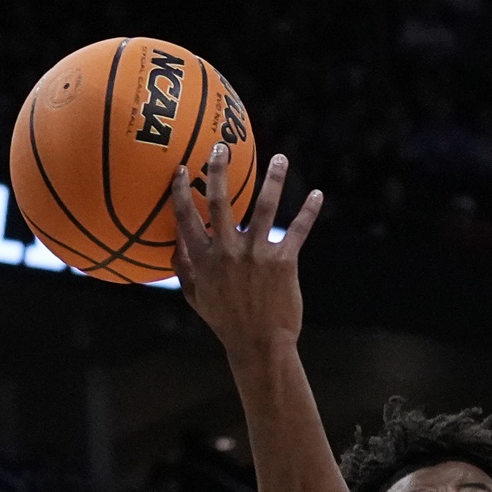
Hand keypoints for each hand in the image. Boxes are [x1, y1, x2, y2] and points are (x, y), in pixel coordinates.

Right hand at [171, 146, 322, 356]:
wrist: (259, 344)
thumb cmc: (226, 321)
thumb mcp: (195, 297)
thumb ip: (183, 267)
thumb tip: (173, 241)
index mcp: (203, 258)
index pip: (186, 216)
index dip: (181, 190)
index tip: (181, 168)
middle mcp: (228, 251)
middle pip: (219, 201)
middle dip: (218, 170)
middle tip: (221, 147)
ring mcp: (257, 254)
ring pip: (265, 207)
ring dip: (274, 179)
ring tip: (280, 158)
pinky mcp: (284, 262)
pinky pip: (297, 230)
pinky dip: (309, 211)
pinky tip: (318, 195)